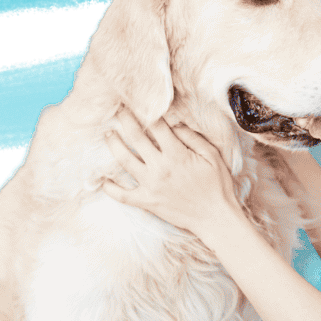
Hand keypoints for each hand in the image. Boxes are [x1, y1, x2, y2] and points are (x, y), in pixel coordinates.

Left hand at [103, 109, 241, 240]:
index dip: (146, 112)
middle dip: (125, 120)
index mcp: (176, 154)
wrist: (214, 217)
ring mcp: (151, 185)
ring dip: (113, 145)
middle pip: (136, 138)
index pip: (156, 127)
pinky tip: (103, 179)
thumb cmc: (217, 185)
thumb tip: (174, 124)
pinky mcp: (147, 202)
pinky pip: (123, 195)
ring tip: (108, 135)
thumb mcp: (211, 156)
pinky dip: (110, 188)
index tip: (139, 103)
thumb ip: (192, 137)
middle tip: (118, 110)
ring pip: (124, 161)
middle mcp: (160, 168)